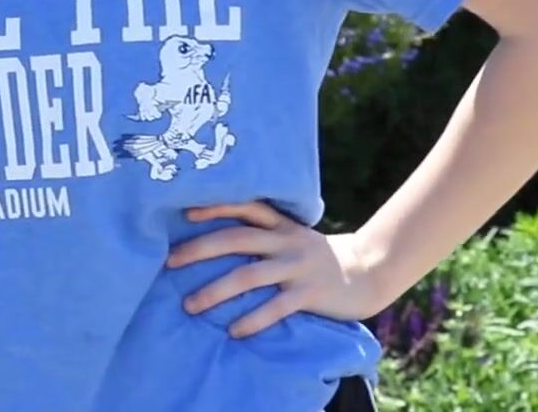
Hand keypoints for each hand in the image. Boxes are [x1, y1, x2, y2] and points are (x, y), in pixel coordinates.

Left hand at [165, 201, 389, 338]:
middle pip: (236, 240)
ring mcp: (297, 268)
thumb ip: (262, 232)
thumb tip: (213, 237)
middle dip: (200, 250)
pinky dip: (253, 319)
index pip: (245, 207)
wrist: (367, 271)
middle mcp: (286, 242)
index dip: (215, 207)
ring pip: (249, 276)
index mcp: (281, 224)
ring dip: (216, 291)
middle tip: (169, 262)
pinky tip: (233, 331)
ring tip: (190, 305)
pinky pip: (276, 307)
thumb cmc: (316, 255)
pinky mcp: (309, 294)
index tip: (185, 213)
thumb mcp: (292, 234)